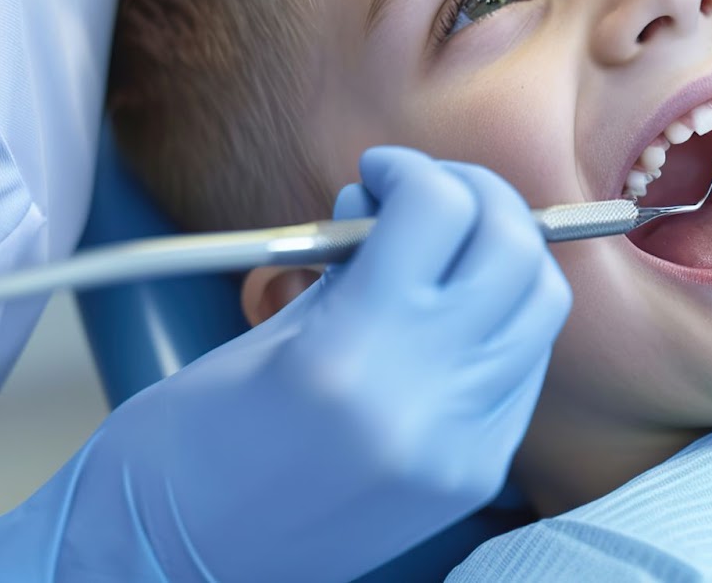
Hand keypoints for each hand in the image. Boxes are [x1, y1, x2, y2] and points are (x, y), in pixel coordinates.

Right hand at [0, 148, 569, 582]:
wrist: (170, 569)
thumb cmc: (182, 449)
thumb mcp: (259, 333)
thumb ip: (347, 264)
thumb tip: (392, 203)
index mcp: (347, 356)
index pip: (439, 212)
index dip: (412, 170)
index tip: (380, 172)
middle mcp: (422, 402)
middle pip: (515, 251)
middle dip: (478, 199)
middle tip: (427, 195)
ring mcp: (459, 446)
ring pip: (540, 308)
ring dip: (504, 258)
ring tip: (447, 252)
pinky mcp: (474, 475)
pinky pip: (524, 370)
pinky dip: (502, 324)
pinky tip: (451, 316)